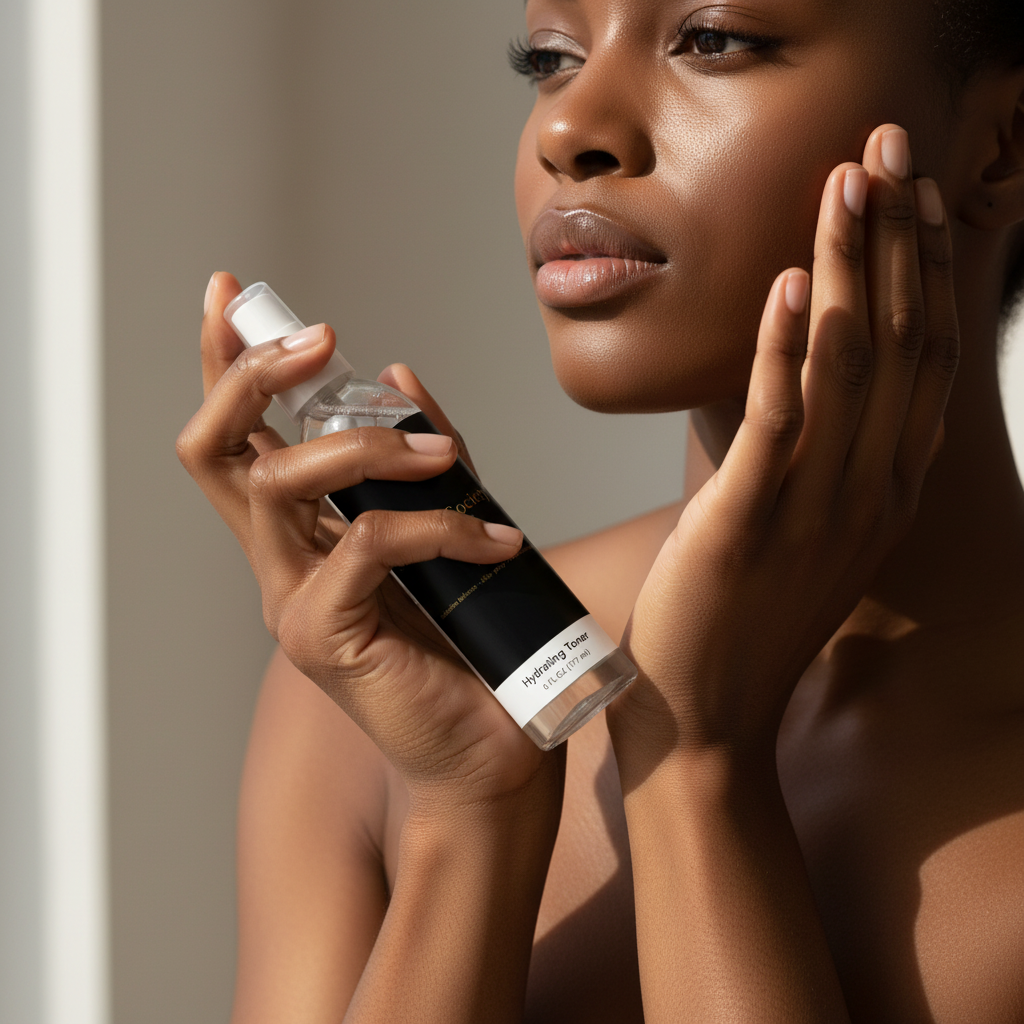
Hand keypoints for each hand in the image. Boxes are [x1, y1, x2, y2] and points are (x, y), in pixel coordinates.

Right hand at [177, 274, 562, 811]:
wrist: (494, 747)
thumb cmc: (472, 642)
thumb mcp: (450, 527)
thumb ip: (424, 460)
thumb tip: (398, 375)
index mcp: (300, 536)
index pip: (235, 439)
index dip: (222, 364)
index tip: (229, 292)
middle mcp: (279, 564)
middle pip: (216, 451)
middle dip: (254, 377)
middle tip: (318, 338)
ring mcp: (292, 602)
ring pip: (280, 483)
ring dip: (366, 446)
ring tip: (441, 457)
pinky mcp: (324, 637)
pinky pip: (366, 543)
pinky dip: (435, 526)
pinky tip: (496, 541)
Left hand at [609, 124, 957, 777]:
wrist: (703, 717)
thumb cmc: (742, 619)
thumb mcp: (801, 532)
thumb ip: (814, 461)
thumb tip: (799, 388)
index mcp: (883, 489)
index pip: (918, 359)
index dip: (919, 271)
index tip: (912, 198)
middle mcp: (867, 491)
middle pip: (896, 344)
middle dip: (895, 240)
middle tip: (888, 150)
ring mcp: (813, 509)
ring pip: (846, 368)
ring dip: (847, 269)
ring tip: (847, 185)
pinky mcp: (746, 525)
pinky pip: (777, 425)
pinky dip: (786, 352)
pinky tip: (789, 288)